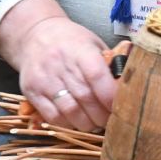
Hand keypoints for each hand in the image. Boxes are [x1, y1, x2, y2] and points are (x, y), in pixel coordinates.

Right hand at [0, 0, 117, 131]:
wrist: (34, 34)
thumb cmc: (70, 41)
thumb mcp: (92, 43)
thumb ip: (108, 65)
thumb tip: (129, 89)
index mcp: (79, 49)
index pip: (97, 76)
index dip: (110, 97)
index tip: (122, 108)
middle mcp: (60, 64)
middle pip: (86, 98)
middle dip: (102, 116)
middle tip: (111, 121)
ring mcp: (44, 79)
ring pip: (70, 112)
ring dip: (87, 124)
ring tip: (95, 123)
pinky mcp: (31, 91)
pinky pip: (53, 117)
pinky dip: (68, 125)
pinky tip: (76, 121)